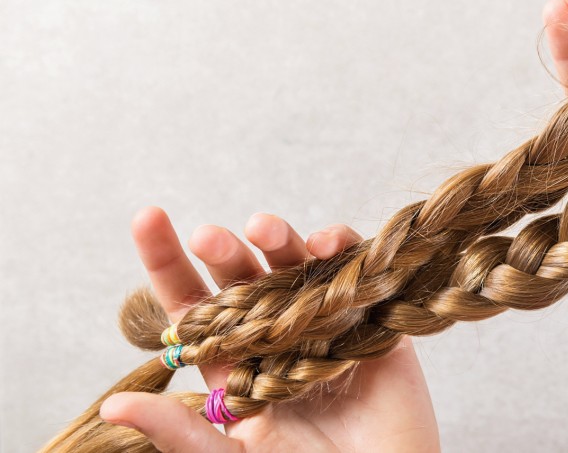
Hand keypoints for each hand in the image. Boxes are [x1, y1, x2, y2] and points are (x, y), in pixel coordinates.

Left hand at [99, 207, 439, 451]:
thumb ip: (178, 430)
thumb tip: (114, 404)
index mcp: (236, 364)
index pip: (195, 305)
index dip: (169, 261)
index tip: (148, 217)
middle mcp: (278, 336)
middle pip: (244, 278)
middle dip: (223, 250)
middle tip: (207, 237)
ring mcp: (326, 325)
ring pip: (296, 266)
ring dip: (279, 239)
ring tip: (260, 229)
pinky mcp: (372, 322)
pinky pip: (355, 273)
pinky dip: (343, 250)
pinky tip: (322, 245)